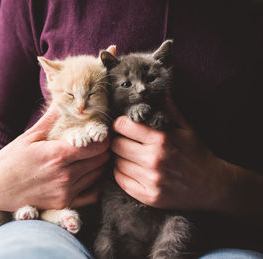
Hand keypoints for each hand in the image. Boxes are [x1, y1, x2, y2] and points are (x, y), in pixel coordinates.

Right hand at [0, 106, 109, 211]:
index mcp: (58, 155)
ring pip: (98, 175)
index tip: (99, 133)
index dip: (103, 138)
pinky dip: (93, 184)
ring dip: (98, 165)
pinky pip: (91, 194)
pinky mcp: (63, 204)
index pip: (97, 146)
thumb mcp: (29, 136)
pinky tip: (85, 174)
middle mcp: (65, 176)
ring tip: (90, 156)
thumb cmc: (10, 160)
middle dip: (102, 150)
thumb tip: (64, 100)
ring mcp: (65, 192)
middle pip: (101, 160)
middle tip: (96, 143)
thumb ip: (51, 119)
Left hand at [111, 99, 232, 211]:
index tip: (124, 126)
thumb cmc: (196, 154)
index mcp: (161, 139)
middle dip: (120, 141)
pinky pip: (120, 181)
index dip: (121, 124)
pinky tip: (132, 170)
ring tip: (132, 157)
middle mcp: (154, 160)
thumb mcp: (186, 128)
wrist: (213, 186)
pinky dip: (122, 174)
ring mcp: (150, 180)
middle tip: (127, 142)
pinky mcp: (148, 196)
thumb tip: (158, 89)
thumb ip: (168, 109)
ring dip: (121, 159)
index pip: (123, 126)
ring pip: (117, 163)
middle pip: (117, 145)